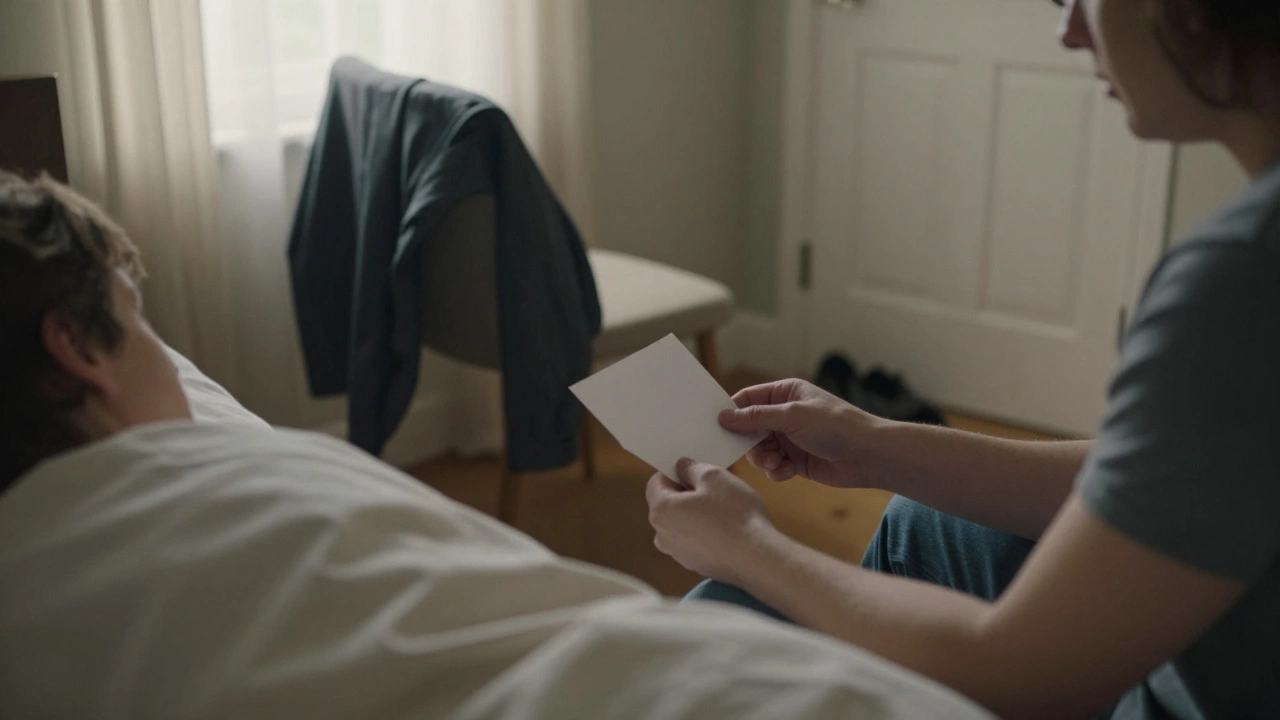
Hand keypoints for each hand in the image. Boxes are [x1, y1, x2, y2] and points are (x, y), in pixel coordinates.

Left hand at [646, 459, 775, 585]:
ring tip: (724, 512)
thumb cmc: (735, 516)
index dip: (675, 473)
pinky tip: (728, 530)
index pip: (656, 483)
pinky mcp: (695, 564)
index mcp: (661, 511)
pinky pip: (695, 540)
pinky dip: (706, 532)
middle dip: (687, 494)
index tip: (695, 472)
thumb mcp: (715, 476)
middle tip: (714, 490)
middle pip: (668, 504)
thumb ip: (692, 469)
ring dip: (697, 514)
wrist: (756, 558)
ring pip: (682, 523)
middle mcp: (663, 535)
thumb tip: (682, 468)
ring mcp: (678, 553)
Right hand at [719, 379, 884, 487]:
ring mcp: (790, 438)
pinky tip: (787, 472)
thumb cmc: (836, 425)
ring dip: (764, 459)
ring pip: (760, 450)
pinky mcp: (796, 460)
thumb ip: (756, 417)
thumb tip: (724, 416)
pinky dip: (776, 471)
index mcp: (785, 393)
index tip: (718, 427)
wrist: (868, 455)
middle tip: (758, 452)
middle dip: (750, 443)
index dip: (732, 412)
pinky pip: (773, 466)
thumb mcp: (792, 416)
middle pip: (750, 428)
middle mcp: (785, 414)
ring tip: (777, 464)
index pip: (748, 398)